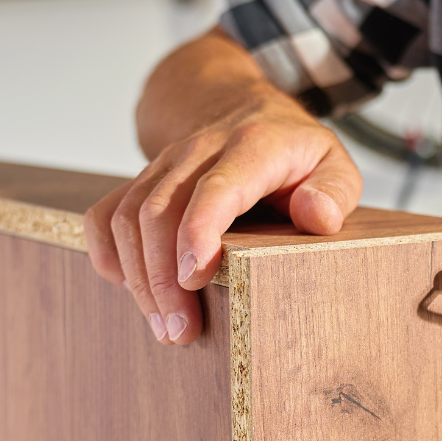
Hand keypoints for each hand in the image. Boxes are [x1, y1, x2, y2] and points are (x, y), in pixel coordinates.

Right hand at [84, 90, 361, 346]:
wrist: (244, 110)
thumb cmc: (293, 152)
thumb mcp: (334, 163)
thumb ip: (335, 191)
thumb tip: (316, 216)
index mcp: (253, 146)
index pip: (217, 187)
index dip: (198, 231)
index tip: (195, 278)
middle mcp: (200, 150)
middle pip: (161, 209)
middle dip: (164, 277)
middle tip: (181, 330)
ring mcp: (165, 164)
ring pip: (129, 216)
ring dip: (140, 277)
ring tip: (164, 325)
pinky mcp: (141, 180)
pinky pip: (106, 213)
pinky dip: (107, 252)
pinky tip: (127, 286)